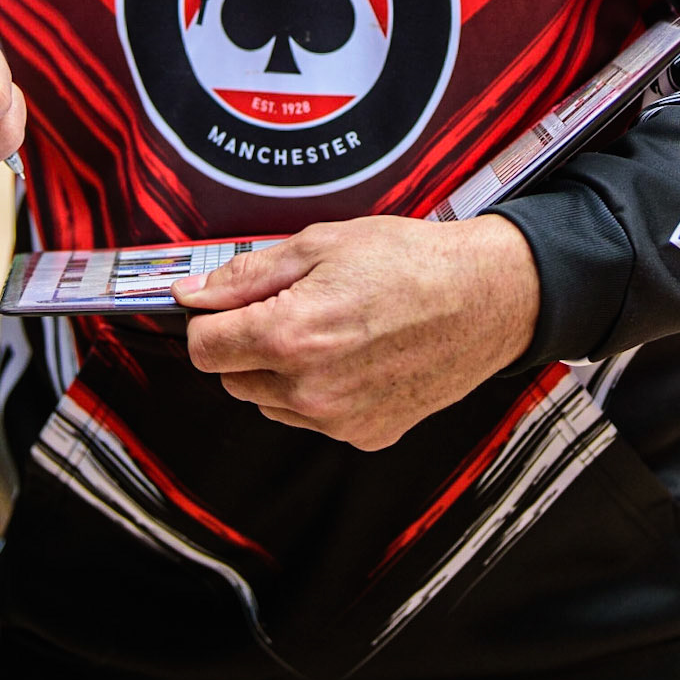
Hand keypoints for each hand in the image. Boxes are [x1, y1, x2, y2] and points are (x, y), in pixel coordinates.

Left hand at [172, 213, 539, 450]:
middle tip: (292, 304)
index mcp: (291, 336)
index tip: (228, 304)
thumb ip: (246, 273)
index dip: (210, 319)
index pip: (203, 348)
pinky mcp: (366, 435)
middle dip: (246, 342)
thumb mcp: (320, 245)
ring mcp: (339, 420)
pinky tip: (355, 355)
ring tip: (331, 327)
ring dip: (280, 370)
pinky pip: (312, 418)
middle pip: (232, 378)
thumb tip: (193, 293)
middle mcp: (310, 390)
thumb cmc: (411, 263)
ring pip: (269, 401)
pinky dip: (318, 391)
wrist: (485, 297)